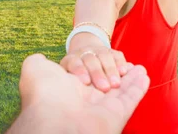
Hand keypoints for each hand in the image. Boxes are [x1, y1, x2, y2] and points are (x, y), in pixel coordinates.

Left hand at [12, 54, 148, 133]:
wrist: (55, 120)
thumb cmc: (44, 93)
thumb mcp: (34, 69)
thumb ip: (38, 62)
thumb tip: (40, 58)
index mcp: (69, 90)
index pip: (87, 75)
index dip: (96, 66)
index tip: (104, 58)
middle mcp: (86, 101)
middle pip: (106, 83)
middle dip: (117, 74)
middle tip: (127, 65)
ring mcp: (102, 108)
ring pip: (121, 90)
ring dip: (131, 78)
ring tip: (139, 68)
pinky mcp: (117, 115)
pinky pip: (131, 97)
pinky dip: (138, 85)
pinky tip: (143, 73)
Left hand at [61, 46, 128, 92]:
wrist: (84, 56)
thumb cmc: (73, 79)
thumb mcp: (64, 81)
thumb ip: (64, 85)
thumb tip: (60, 94)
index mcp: (71, 60)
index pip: (74, 63)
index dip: (80, 71)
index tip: (85, 82)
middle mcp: (85, 53)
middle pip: (91, 61)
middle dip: (98, 74)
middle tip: (104, 88)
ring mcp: (99, 51)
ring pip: (105, 57)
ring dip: (111, 70)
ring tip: (116, 84)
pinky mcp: (113, 53)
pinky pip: (118, 56)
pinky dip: (122, 64)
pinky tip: (125, 72)